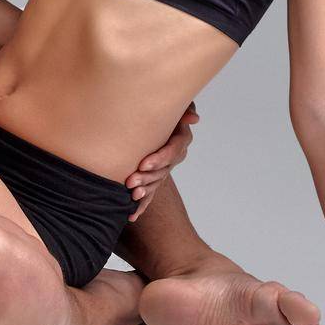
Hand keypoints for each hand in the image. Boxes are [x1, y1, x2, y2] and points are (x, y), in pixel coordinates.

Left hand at [124, 101, 198, 219]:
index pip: (172, 151)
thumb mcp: (171, 107)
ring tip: (131, 195)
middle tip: (130, 181)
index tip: (143, 163)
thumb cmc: (160, 110)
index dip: (160, 159)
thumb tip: (193, 118)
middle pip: (163, 171)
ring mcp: (163, 169)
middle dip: (147, 177)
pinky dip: (141, 206)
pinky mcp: (153, 178)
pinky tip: (131, 216)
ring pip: (156, 183)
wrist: (147, 121)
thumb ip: (182, 109)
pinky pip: (150, 194)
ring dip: (144, 191)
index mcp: (178, 141)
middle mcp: (173, 157)